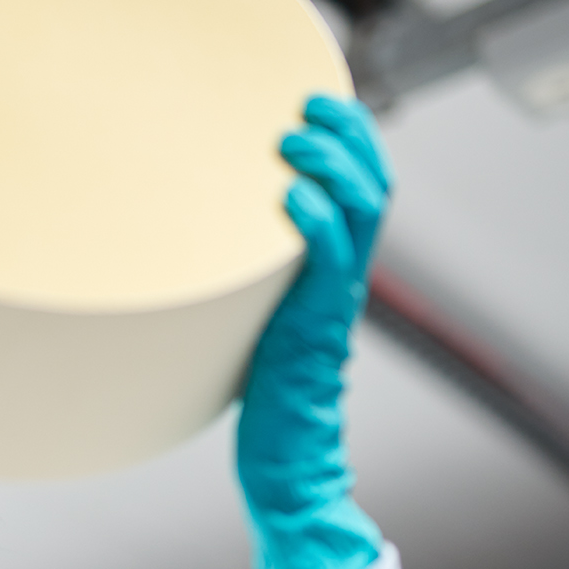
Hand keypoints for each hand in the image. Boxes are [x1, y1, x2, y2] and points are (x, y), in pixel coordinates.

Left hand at [235, 95, 393, 568]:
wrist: (286, 469)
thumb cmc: (263, 404)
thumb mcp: (254, 326)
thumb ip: (245, 287)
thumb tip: (193, 251)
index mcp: (333, 278)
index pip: (365, 190)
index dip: (351, 139)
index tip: (318, 99)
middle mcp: (342, 284)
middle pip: (375, 185)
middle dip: (348, 133)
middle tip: (308, 102)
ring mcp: (333, 306)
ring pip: (363, 212)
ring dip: (331, 165)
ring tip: (292, 138)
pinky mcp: (315, 331)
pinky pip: (330, 264)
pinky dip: (315, 222)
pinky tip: (288, 196)